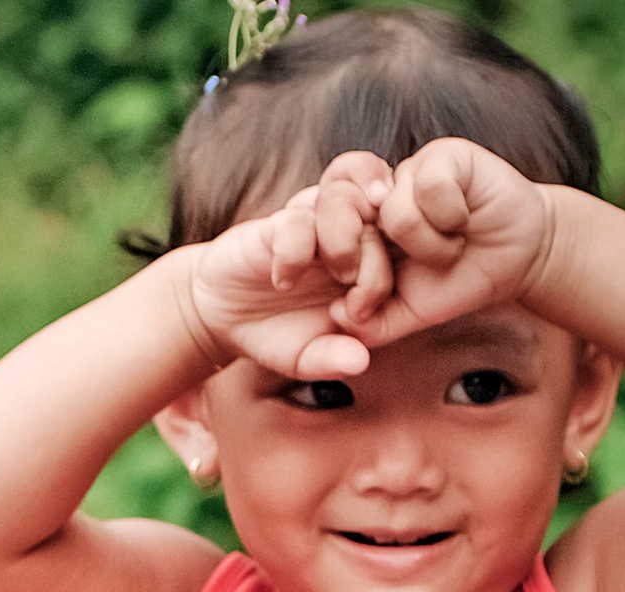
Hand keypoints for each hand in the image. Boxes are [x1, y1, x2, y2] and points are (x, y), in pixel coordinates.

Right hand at [180, 183, 376, 382]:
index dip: (394, 273)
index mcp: (366, 266)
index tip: (364, 311)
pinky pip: (298, 218)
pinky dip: (293, 252)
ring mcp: (314, 225)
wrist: (222, 315)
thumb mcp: (305, 358)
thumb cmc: (274, 334)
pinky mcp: (279, 222)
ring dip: (343, 242)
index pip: (402, 246)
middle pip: (383, 214)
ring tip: (329, 279)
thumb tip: (359, 361)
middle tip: (352, 303)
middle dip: (374, 261)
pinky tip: (281, 280)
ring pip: (346, 197)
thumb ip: (332, 360)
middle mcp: (346, 236)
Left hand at [326, 139, 554, 348]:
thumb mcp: (406, 315)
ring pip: (394, 213)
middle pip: (337, 209)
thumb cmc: (455, 284)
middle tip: (399, 272)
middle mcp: (374, 197)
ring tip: (450, 247)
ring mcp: (406, 173)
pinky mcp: (441, 155)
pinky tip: (464, 219)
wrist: (513, 262)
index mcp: (357, 230)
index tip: (353, 288)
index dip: (333, 260)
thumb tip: (334, 315)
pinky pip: (429, 186)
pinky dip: (451, 217)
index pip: (318, 231)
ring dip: (431, 246)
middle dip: (365, 257)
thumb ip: (369, 324)